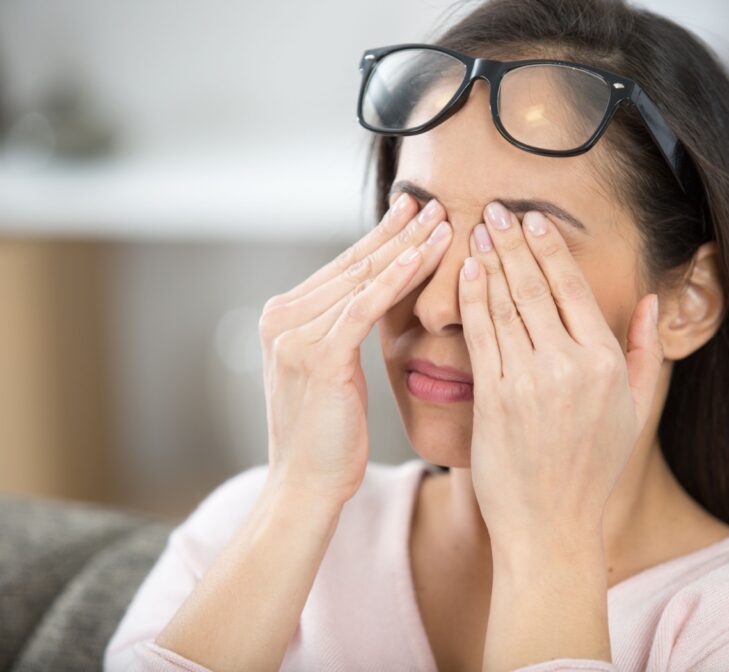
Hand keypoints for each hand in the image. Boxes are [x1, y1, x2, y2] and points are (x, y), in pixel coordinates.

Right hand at [257, 195, 451, 507]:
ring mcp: (295, 334)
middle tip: (436, 202)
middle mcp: (282, 317)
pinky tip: (424, 258)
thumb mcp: (331, 371)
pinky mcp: (318, 355)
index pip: (345, 267)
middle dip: (400, 232)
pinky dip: (396, 279)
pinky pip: (365, 307)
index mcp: (285, 317)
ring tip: (444, 222)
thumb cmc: (327, 436)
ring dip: (407, 247)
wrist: (304, 487)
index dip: (383, 237)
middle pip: (355, 264)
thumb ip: (341, 329)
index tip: (417, 212)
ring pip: (363, 279)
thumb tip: (375, 295)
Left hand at [458, 202, 663, 552]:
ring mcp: (530, 383)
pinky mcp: (495, 400)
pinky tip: (467, 273)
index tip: (533, 220)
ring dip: (490, 262)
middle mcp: (570, 367)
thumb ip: (643, 352)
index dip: (550, 249)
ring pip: (506, 306)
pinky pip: (481, 337)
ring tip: (476, 230)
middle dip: (513, 242)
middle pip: (536, 288)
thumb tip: (648, 300)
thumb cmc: (591, 471)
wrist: (550, 526)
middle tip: (495, 208)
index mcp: (605, 365)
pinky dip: (473, 300)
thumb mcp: (633, 411)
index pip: (574, 290)